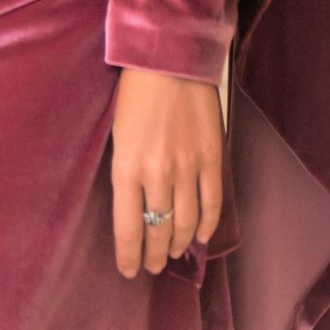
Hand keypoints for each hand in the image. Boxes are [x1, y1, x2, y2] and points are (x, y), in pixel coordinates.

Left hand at [109, 65, 223, 278]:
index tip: (129, 271)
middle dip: (154, 255)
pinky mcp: (212, 158)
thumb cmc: (136, 93)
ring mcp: (188, 167)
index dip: (129, 256)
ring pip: (185, 223)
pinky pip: (212, 203)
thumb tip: (134, 206)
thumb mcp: (118, 135)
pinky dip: (206, 225)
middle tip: (152, 266)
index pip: (128, 229)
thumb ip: (126, 172)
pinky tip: (199, 235)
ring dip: (179, 244)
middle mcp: (158, 174)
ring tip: (173, 253)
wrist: (170, 58)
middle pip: (158, 231)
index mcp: (127, 168)